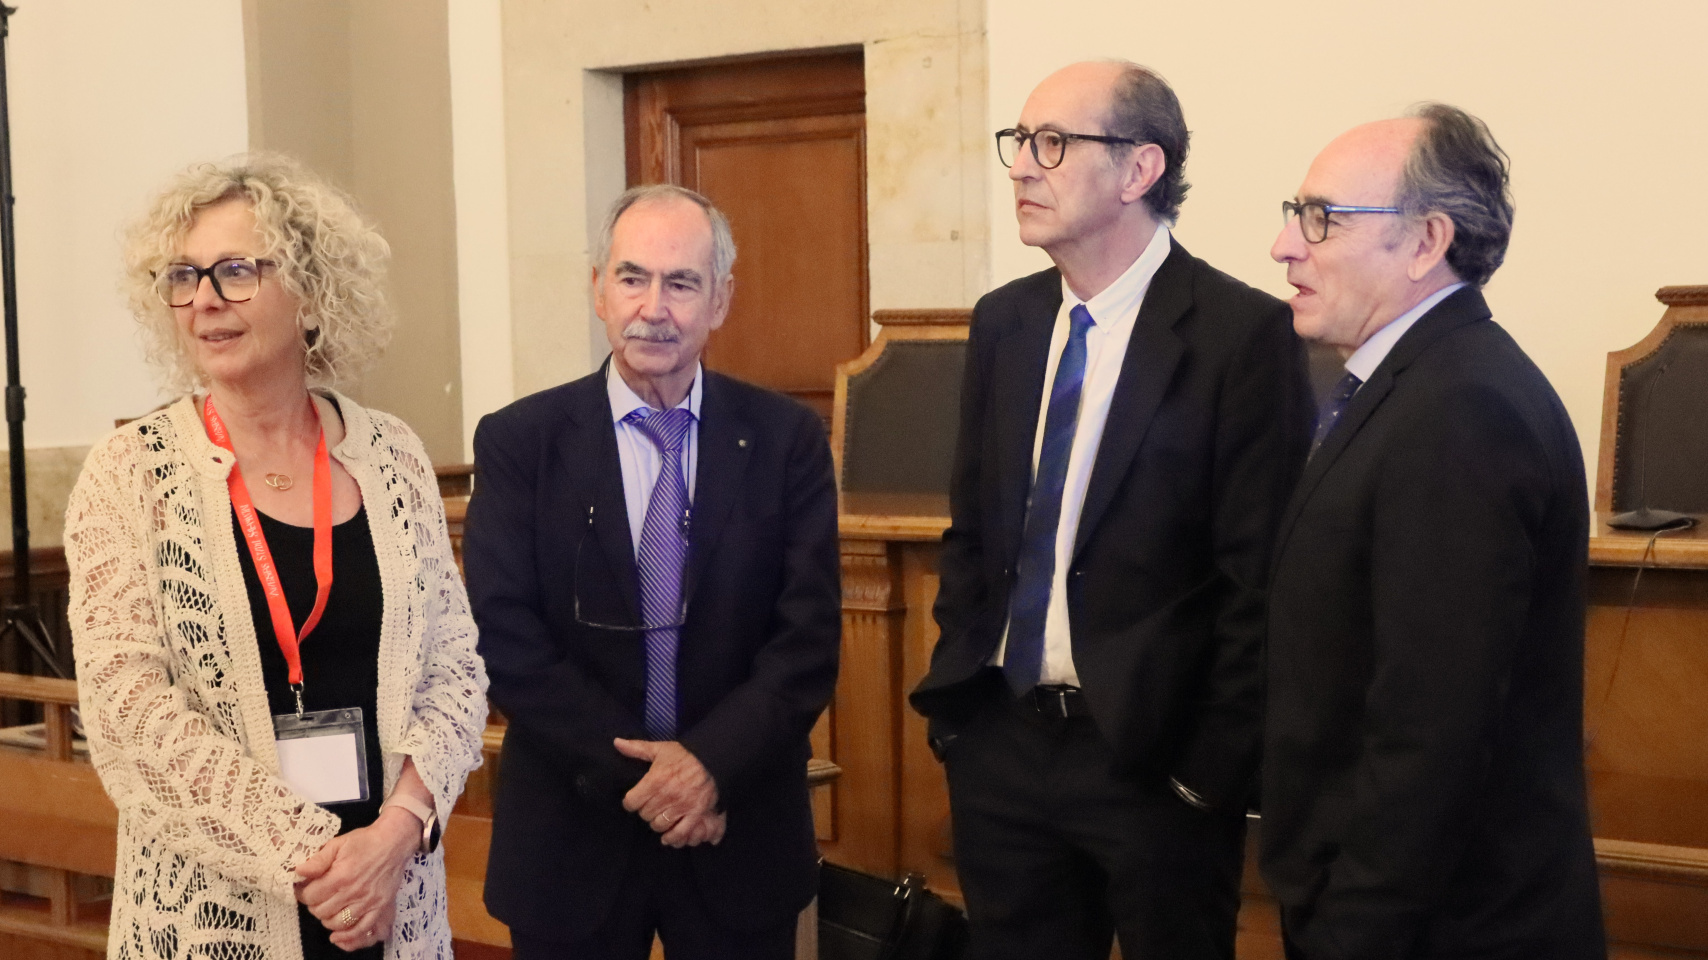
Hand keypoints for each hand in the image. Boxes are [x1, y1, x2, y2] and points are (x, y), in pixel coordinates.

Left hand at [294, 808, 418, 947]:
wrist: (394, 842)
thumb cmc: (364, 842)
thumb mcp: (338, 844)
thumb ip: (318, 860)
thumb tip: (298, 872)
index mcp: (340, 876)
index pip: (311, 896)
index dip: (303, 893)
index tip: (304, 888)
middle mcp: (353, 892)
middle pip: (321, 911)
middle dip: (314, 905)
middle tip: (317, 896)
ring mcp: (368, 902)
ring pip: (337, 923)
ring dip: (327, 919)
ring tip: (328, 908)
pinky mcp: (379, 908)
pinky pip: (362, 930)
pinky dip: (347, 936)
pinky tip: (337, 935)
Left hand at [613, 738, 722, 846]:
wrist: (712, 760)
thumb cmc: (684, 756)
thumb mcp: (660, 749)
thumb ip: (637, 748)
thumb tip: (616, 743)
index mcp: (654, 780)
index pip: (631, 802)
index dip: (631, 802)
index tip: (635, 800)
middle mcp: (666, 796)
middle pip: (645, 815)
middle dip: (645, 811)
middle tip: (650, 806)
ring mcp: (681, 807)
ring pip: (659, 825)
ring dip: (657, 823)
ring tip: (660, 816)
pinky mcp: (695, 814)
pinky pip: (679, 833)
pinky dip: (672, 838)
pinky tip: (668, 837)